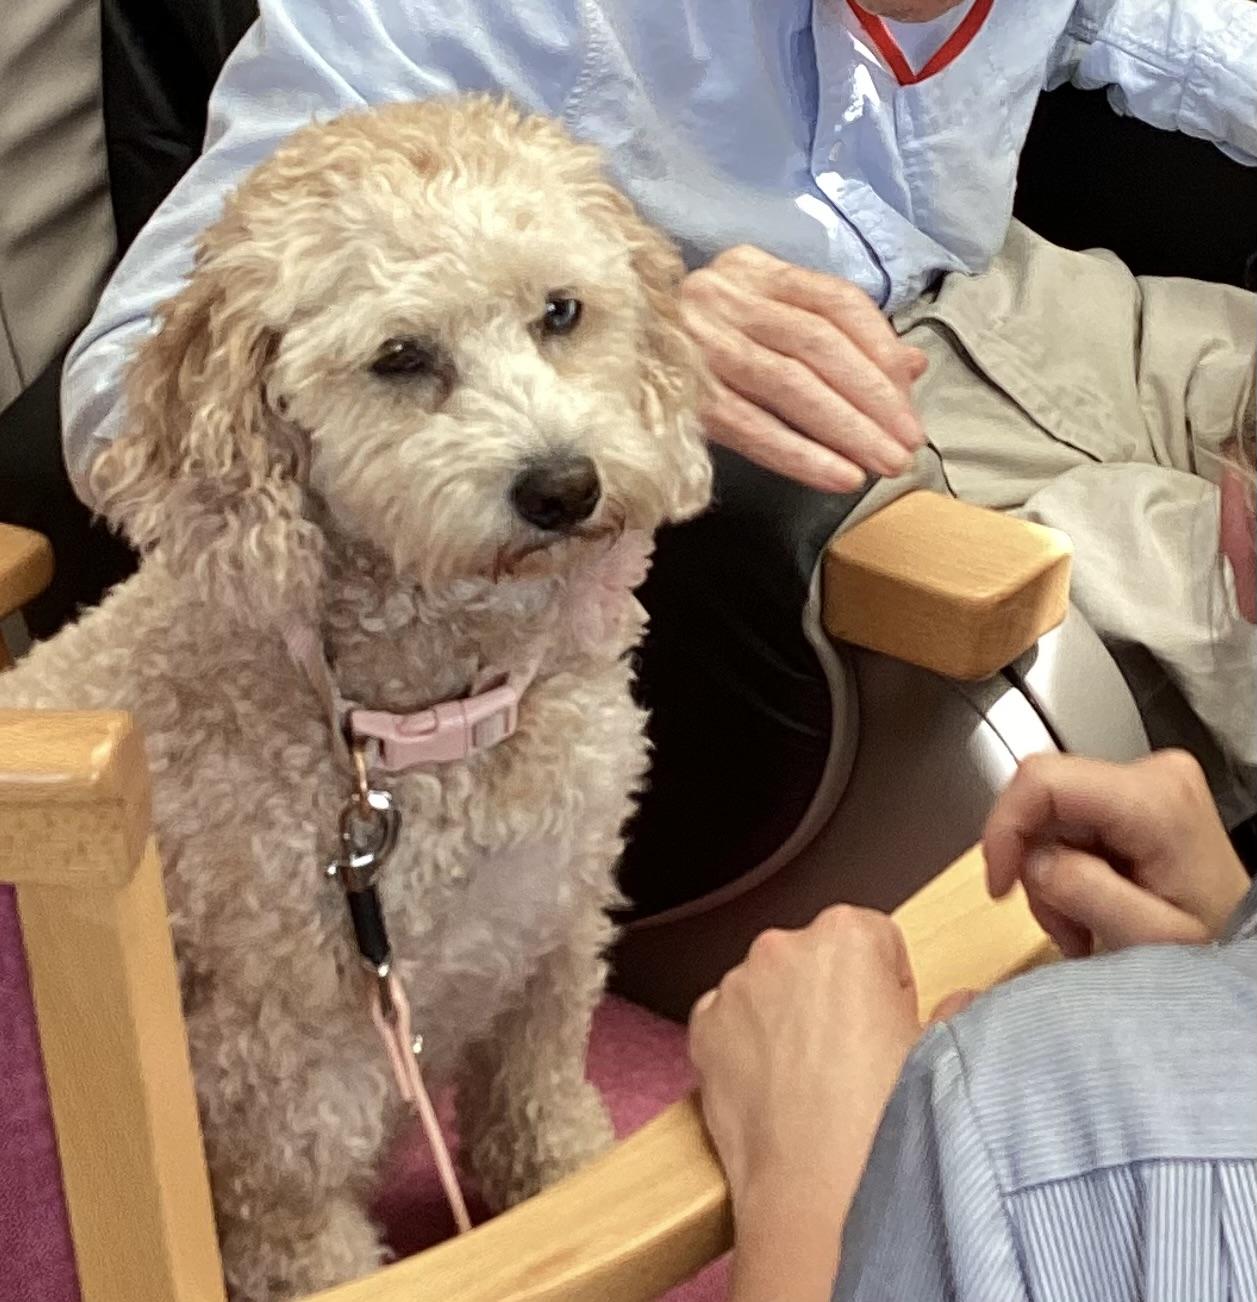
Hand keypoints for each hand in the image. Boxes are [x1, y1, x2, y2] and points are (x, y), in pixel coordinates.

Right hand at [680, 246, 926, 492]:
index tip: (909, 395)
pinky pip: (751, 427)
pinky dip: (800, 454)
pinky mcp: (680, 394)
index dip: (880, 348)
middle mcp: (723, 297)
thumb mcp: (765, 324)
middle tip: (905, 445)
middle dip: (873, 399)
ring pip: (791, 383)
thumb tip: (911, 368)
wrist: (593, 361)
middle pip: (817, 345)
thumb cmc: (696, 347)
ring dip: (847, 429)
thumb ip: (835, 338)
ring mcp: (697, 345)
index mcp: (750, 270)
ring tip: (881, 464)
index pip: (832, 301)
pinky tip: (837, 476)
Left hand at [689, 907, 920, 1299]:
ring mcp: (736, 985)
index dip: (887, 986)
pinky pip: (728, 1022)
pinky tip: (774, 1090)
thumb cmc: (878, 1126)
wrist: (818, 1194)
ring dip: (786, 1019)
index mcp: (847, 936)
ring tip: (814, 1083)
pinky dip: (744, 1047)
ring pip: (769, 989)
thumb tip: (958, 1006)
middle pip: (816, 959)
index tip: (888, 1022)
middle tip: (853, 1059)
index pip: (874, 937)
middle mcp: (783, 947)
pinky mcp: (703, 1026)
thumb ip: (952, 1012)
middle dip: (833, 996)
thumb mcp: (939, 1057)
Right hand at [985, 751, 1249, 955]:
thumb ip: (1083, 891)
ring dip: (1049, 875)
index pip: (1042, 780)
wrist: (1246, 943)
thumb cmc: (1210, 944)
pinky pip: (1071, 820)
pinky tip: (1089, 903)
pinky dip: (1066, 867)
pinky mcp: (1137, 794)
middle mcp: (1150, 773)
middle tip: (1058, 923)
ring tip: (1078, 925)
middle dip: (1034, 865)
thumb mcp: (1146, 935)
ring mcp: (1145, 780)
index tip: (999, 883)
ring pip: (1051, 815)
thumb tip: (1030, 860)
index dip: (1004, 827)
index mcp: (1154, 798)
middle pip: (1044, 800)